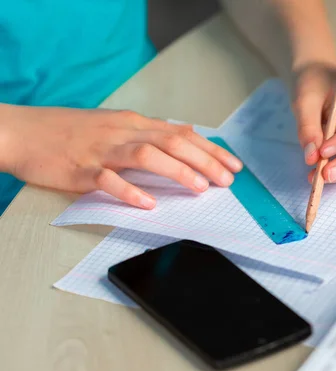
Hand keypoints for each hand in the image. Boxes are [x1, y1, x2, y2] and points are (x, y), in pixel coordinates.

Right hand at [0, 105, 242, 208]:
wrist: (23, 131)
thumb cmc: (71, 131)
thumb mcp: (116, 124)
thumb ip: (150, 131)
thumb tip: (185, 131)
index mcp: (133, 124)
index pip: (181, 134)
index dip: (210, 150)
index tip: (233, 165)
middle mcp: (122, 133)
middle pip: (171, 142)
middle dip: (204, 161)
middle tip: (227, 180)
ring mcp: (101, 150)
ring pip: (145, 155)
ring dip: (176, 171)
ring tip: (199, 187)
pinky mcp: (79, 170)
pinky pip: (107, 180)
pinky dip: (129, 191)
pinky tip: (147, 203)